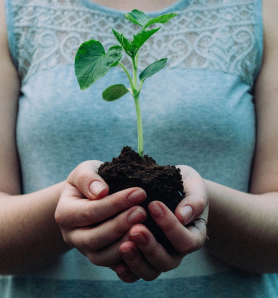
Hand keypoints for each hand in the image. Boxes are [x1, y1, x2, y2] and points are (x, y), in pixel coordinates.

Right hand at [55, 160, 147, 268]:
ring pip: (102, 257)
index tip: (139, 192)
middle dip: (120, 226)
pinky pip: (112, 266)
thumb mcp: (84, 171)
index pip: (89, 212)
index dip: (115, 204)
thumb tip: (101, 191)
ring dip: (124, 244)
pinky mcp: (100, 257)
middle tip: (142, 211)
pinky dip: (128, 260)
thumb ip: (88, 178)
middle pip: (93, 239)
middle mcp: (72, 236)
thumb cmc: (89, 182)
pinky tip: (144, 247)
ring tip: (145, 228)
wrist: (87, 197)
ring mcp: (85, 250)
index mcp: (65, 213)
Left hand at [116, 165, 207, 282]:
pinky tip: (117, 263)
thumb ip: (195, 200)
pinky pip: (134, 274)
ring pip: (150, 272)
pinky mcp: (141, 258)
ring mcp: (158, 257)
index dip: (170, 226)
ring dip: (136, 261)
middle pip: (167, 261)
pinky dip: (127, 271)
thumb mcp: (194, 186)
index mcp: (194, 235)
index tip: (154, 204)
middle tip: (136, 229)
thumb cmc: (184, 185)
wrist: (170, 185)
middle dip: (150, 247)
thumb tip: (183, 216)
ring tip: (123, 246)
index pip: (186, 241)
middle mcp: (177, 252)